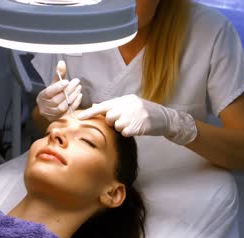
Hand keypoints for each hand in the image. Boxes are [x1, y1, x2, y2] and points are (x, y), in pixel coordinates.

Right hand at [36, 61, 82, 121]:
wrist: (48, 109)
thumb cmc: (52, 95)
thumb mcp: (53, 84)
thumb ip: (58, 74)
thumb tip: (62, 62)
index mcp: (42, 96)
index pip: (49, 92)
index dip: (58, 87)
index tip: (67, 81)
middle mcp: (45, 106)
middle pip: (57, 99)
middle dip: (68, 90)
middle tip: (77, 82)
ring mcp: (52, 114)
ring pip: (63, 106)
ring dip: (72, 97)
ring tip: (79, 89)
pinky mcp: (59, 118)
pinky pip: (68, 112)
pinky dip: (75, 104)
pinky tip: (79, 96)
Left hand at [78, 94, 197, 144]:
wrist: (165, 118)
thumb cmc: (145, 112)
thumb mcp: (130, 104)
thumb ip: (113, 105)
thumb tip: (95, 105)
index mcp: (124, 99)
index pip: (103, 106)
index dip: (90, 113)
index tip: (79, 118)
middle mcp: (127, 106)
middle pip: (109, 118)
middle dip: (113, 121)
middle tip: (124, 120)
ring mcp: (133, 116)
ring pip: (116, 126)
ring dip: (122, 127)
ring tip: (133, 123)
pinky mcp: (137, 126)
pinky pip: (124, 132)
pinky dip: (129, 132)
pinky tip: (137, 128)